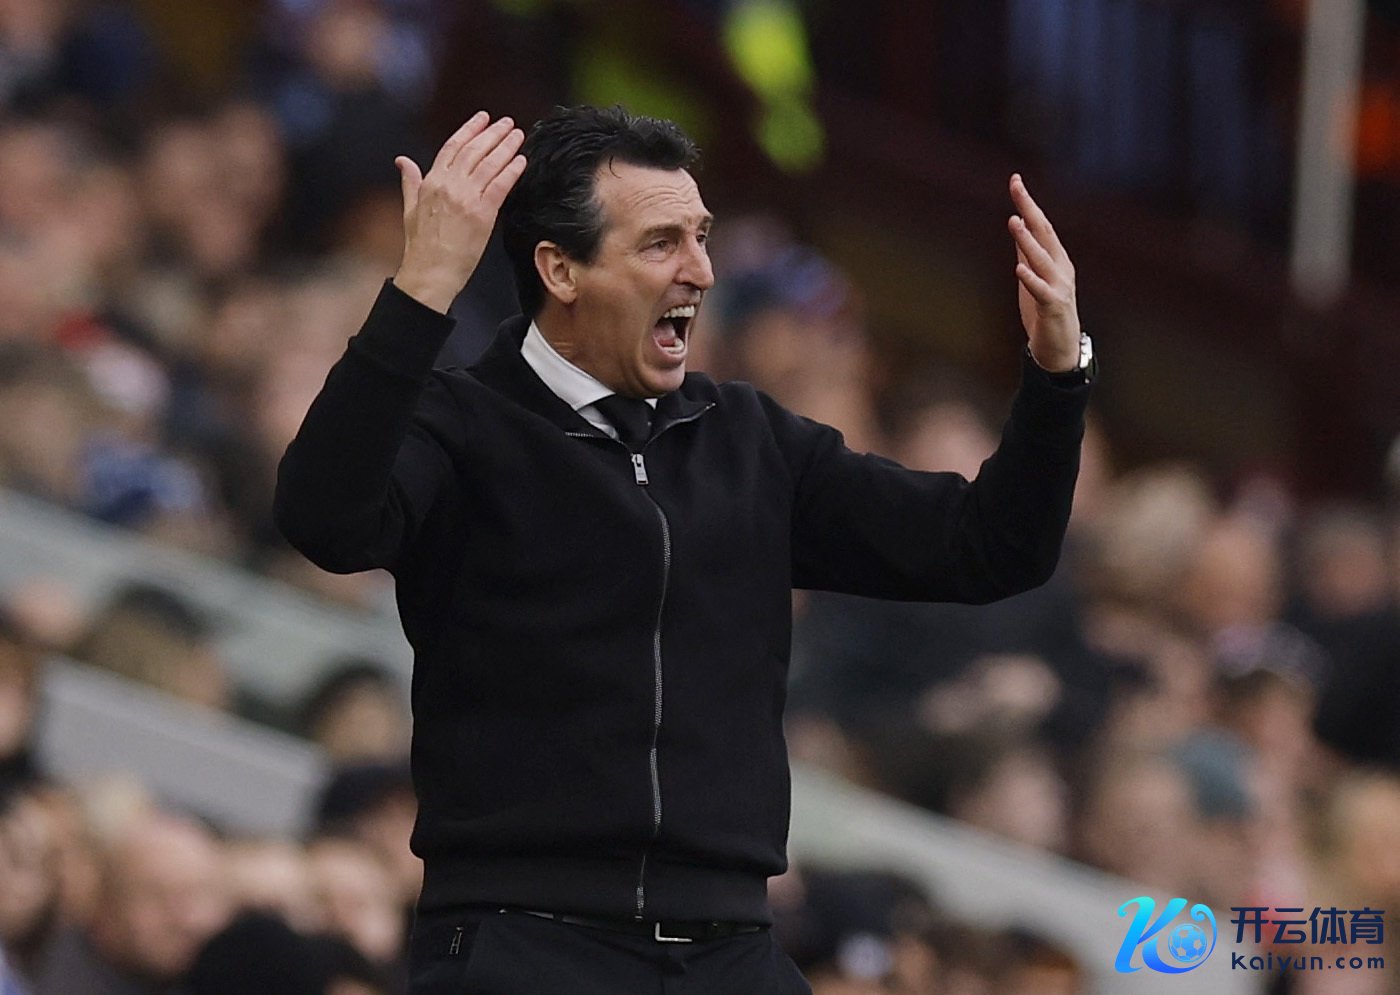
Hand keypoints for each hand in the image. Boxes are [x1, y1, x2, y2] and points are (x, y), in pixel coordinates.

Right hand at [392, 112, 526, 313]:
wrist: (431, 272)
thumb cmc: (421, 246)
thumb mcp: (409, 208)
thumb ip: (411, 181)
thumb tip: (403, 160)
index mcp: (431, 182)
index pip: (453, 146)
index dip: (470, 129)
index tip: (483, 118)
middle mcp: (449, 185)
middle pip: (475, 150)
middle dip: (493, 133)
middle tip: (507, 123)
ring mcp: (466, 198)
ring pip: (489, 164)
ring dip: (506, 146)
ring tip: (517, 135)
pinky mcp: (482, 214)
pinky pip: (500, 186)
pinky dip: (511, 170)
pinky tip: (521, 160)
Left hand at [1008, 174, 1080, 371]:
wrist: (1059, 349)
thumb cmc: (1044, 312)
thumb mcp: (1032, 277)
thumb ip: (1026, 254)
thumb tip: (1017, 227)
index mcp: (1055, 258)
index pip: (1040, 225)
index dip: (1028, 203)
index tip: (1015, 180)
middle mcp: (1060, 268)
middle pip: (1044, 233)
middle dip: (1030, 209)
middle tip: (1017, 187)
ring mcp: (1059, 286)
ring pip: (1042, 259)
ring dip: (1028, 240)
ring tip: (1014, 221)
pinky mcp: (1053, 307)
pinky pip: (1041, 291)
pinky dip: (1030, 279)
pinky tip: (1019, 268)